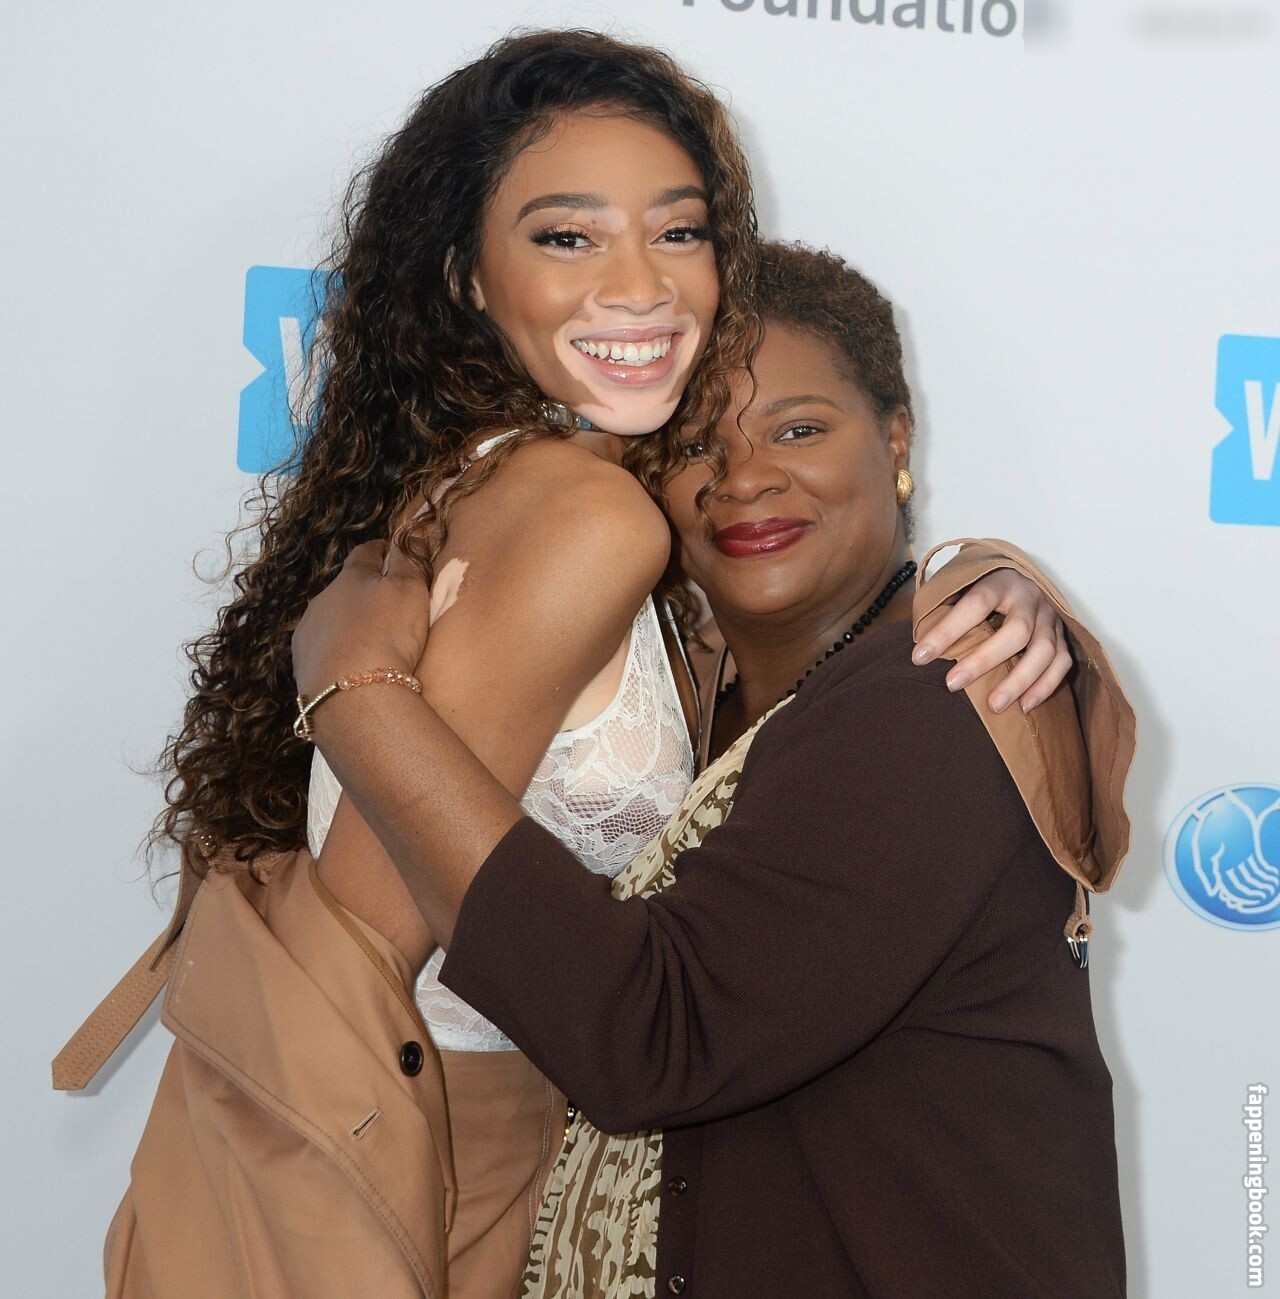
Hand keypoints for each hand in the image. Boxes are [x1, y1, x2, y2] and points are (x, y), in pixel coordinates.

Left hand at [292, 540, 432, 698]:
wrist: (351, 694)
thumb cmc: (387, 634)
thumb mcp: (409, 590)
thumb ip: (407, 560)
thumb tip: (407, 534)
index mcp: (351, 576)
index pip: (365, 552)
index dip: (380, 550)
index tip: (390, 551)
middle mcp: (323, 598)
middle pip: (345, 586)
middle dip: (362, 590)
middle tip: (385, 602)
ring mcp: (308, 631)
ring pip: (330, 617)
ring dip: (346, 622)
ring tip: (368, 638)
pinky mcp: (302, 662)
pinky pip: (321, 648)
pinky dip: (336, 650)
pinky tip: (348, 663)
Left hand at [911, 568, 1071, 712]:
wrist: (1017, 576)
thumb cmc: (979, 588)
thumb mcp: (959, 586)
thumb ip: (942, 607)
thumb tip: (919, 644)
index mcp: (999, 581)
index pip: (975, 604)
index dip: (947, 631)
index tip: (920, 656)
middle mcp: (1030, 597)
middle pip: (1016, 631)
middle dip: (983, 661)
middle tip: (952, 684)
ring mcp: (1050, 616)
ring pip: (1044, 651)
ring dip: (1019, 681)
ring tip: (994, 706)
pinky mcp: (1063, 635)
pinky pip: (1062, 663)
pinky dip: (1045, 686)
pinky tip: (1024, 706)